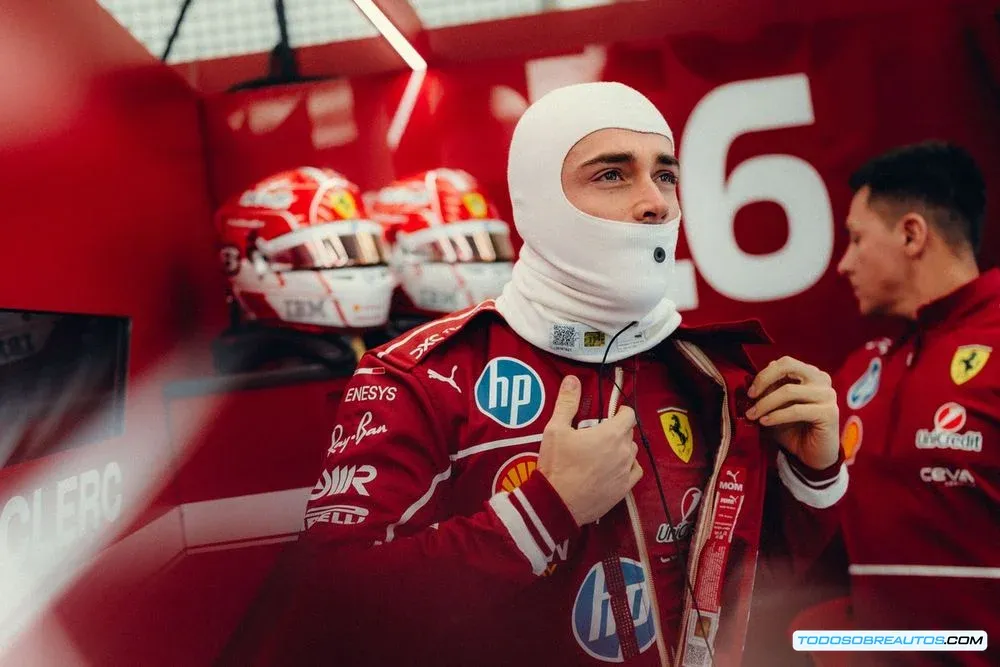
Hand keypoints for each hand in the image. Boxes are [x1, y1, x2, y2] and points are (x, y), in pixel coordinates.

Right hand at [537, 375, 642, 525]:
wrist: (556, 503)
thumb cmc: (556, 464)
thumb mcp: (556, 429)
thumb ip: (567, 402)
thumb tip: (573, 379)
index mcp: (611, 434)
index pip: (629, 415)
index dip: (622, 411)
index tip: (612, 413)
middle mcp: (624, 452)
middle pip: (629, 434)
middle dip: (617, 430)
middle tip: (598, 434)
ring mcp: (625, 472)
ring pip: (632, 453)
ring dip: (622, 448)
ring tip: (604, 452)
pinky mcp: (623, 490)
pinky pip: (634, 472)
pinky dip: (628, 467)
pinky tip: (615, 468)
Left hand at [745, 356, 838, 469]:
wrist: (812, 454)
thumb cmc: (793, 428)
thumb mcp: (776, 407)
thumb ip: (768, 391)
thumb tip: (750, 380)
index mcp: (809, 374)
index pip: (784, 363)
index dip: (764, 375)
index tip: (750, 391)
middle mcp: (821, 380)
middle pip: (788, 366)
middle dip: (764, 380)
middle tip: (750, 396)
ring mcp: (827, 395)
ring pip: (788, 391)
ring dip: (766, 403)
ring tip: (753, 415)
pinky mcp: (829, 413)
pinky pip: (796, 410)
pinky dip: (776, 416)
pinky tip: (765, 422)